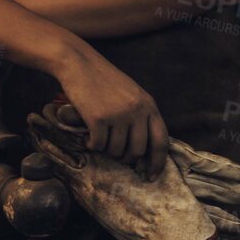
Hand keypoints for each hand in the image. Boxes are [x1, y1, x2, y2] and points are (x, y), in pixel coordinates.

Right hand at [48, 43, 169, 179]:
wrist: (78, 63)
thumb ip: (141, 114)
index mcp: (148, 104)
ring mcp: (118, 114)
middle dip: (126, 156)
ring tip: (100, 138)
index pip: (161, 140)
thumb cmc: (103, 79)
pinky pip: (98, 145)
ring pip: (116, 150)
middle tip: (115, 153)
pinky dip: (92, 145)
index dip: (158, 162)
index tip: (152, 175)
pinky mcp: (98, 118)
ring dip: (107, 150)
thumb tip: (143, 147)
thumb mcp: (131, 93)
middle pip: (137, 150)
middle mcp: (136, 110)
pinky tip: (89, 138)